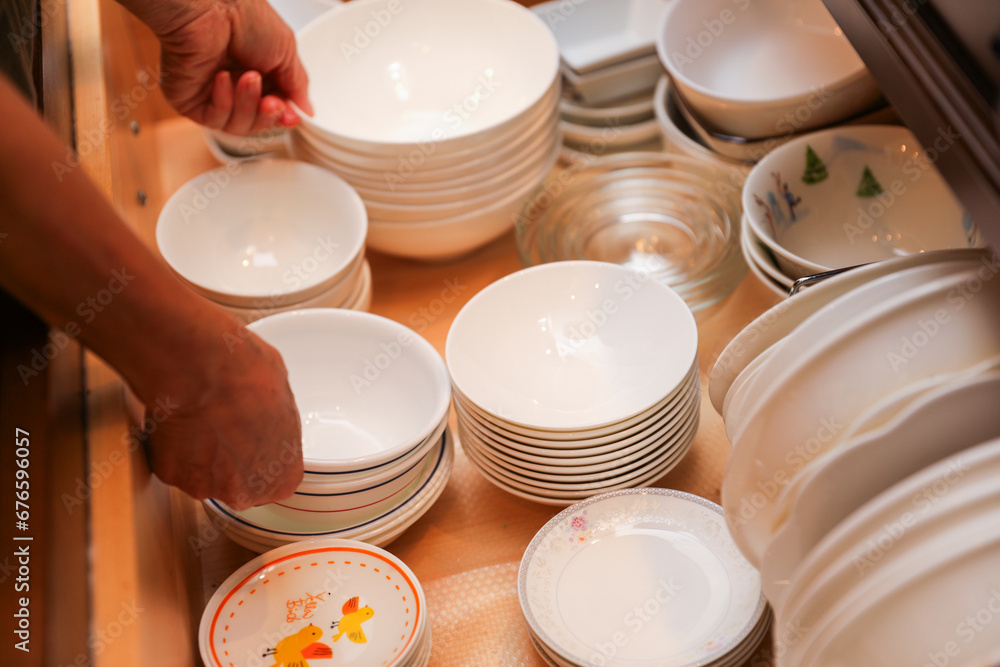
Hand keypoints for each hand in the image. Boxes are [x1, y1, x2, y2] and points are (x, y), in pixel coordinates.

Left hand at [130, 0, 313, 134]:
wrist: (209, 6)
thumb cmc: (243, 14)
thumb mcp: (286, 49)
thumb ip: (297, 84)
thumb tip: (306, 111)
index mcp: (256, 71)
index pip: (273, 108)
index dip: (283, 116)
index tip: (292, 116)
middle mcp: (233, 83)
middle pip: (257, 122)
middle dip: (268, 115)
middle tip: (273, 102)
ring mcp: (209, 93)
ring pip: (237, 125)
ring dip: (247, 104)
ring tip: (249, 78)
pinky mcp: (188, 99)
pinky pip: (214, 119)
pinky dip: (224, 101)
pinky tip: (223, 77)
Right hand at [143, 331, 303, 509]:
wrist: (204, 372)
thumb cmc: (250, 379)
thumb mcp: (284, 397)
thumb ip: (276, 423)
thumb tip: (266, 414)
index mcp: (281, 478)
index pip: (274, 482)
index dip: (261, 457)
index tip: (253, 440)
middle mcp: (244, 492)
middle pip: (237, 484)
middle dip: (231, 460)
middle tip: (225, 428)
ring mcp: (204, 486)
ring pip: (203, 474)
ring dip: (201, 453)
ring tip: (202, 419)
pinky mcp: (170, 474)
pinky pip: (174, 462)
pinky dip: (174, 446)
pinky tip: (182, 420)